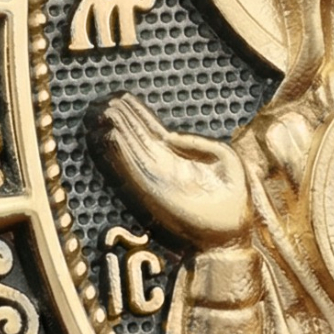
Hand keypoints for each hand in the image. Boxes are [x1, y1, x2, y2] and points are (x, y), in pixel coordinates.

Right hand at [96, 93, 249, 247]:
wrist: (233, 236)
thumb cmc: (233, 199)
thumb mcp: (223, 157)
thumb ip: (197, 141)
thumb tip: (169, 136)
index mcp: (175, 159)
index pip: (148, 131)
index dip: (134, 114)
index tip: (117, 97)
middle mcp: (160, 168)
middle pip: (133, 139)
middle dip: (117, 120)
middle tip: (100, 101)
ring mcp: (154, 181)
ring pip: (127, 152)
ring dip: (113, 133)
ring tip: (99, 113)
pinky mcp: (151, 196)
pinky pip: (130, 171)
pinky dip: (119, 154)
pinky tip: (109, 136)